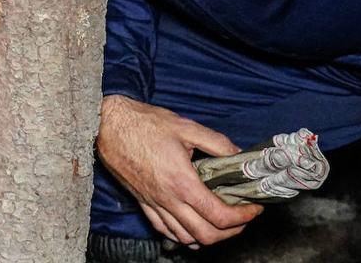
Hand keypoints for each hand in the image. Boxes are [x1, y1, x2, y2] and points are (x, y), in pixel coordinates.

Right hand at [97, 95, 262, 247]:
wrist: (108, 124)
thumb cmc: (144, 123)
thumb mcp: (185, 126)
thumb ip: (216, 142)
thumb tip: (238, 155)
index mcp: (182, 182)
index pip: (220, 215)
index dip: (243, 216)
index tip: (252, 208)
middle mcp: (168, 198)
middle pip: (206, 235)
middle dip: (231, 232)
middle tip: (241, 218)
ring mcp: (153, 203)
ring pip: (186, 237)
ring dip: (208, 236)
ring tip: (220, 223)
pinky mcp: (142, 202)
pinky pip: (164, 230)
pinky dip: (182, 236)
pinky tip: (190, 227)